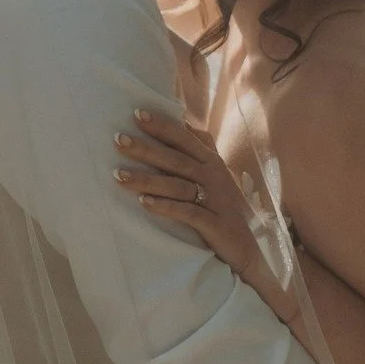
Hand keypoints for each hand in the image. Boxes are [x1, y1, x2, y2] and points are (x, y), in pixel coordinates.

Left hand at [113, 111, 294, 319]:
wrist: (246, 249)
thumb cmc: (222, 209)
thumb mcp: (214, 176)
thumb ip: (200, 150)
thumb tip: (181, 122)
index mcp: (212, 162)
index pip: (184, 138)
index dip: (162, 126)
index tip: (136, 113)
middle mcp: (214, 176)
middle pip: (176, 159)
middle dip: (146, 149)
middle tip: (118, 139)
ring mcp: (215, 200)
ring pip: (177, 185)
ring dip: (147, 180)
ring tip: (119, 175)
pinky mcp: (214, 223)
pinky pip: (187, 212)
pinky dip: (165, 207)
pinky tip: (143, 204)